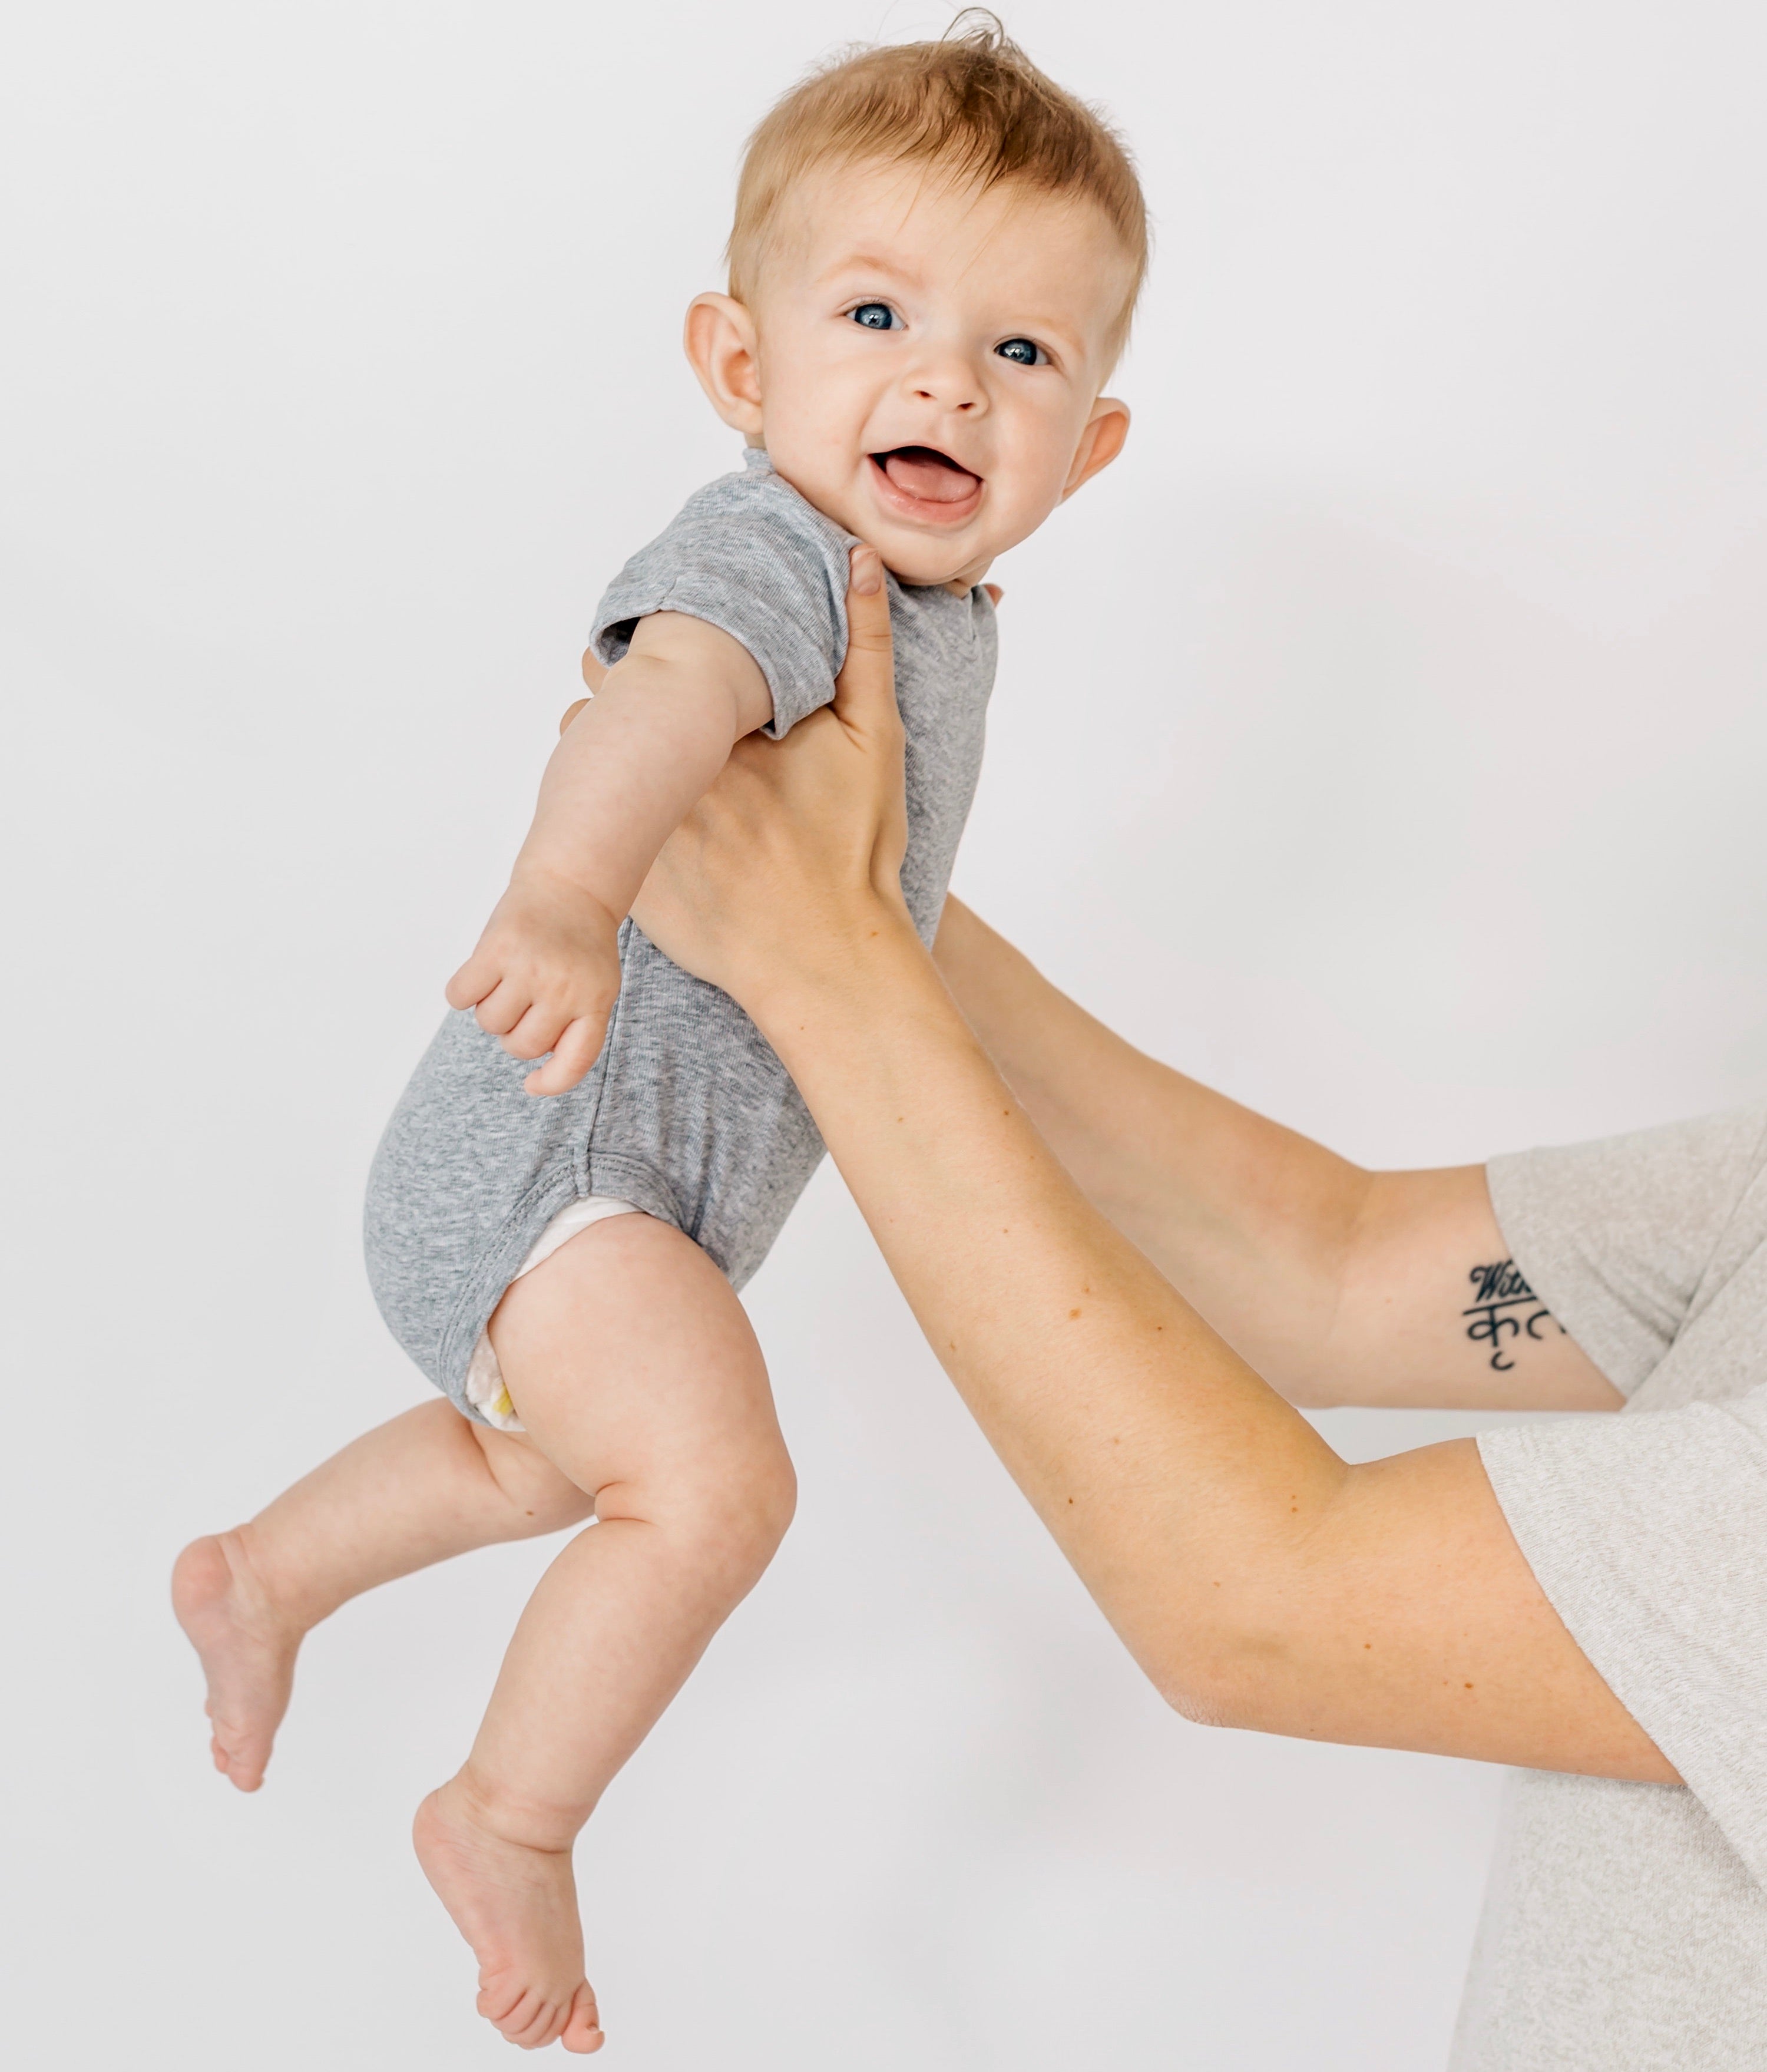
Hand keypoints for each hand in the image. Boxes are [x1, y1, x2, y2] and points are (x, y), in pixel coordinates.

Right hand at [444, 869, 621, 1094]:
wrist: (571, 885)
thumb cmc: (578, 947)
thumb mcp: (595, 987)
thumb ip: (573, 1028)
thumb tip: (537, 1074)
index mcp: (595, 1002)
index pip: (573, 1063)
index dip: (550, 1083)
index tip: (532, 1084)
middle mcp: (564, 988)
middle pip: (519, 1046)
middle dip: (514, 1033)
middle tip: (523, 1001)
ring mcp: (530, 968)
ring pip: (489, 1023)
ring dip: (490, 1009)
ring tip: (507, 980)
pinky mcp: (496, 948)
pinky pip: (460, 997)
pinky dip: (462, 992)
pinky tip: (480, 973)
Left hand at [629, 545, 910, 1019]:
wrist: (827, 959)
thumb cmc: (856, 852)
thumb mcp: (876, 741)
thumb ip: (865, 646)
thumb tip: (854, 557)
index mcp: (720, 728)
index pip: (649, 659)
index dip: (650, 650)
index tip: (663, 652)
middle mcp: (668, 773)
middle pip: (605, 704)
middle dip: (622, 700)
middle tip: (653, 711)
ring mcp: (638, 827)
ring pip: (586, 762)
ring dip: (606, 756)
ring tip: (645, 767)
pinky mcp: (624, 879)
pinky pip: (581, 826)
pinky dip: (600, 815)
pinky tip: (639, 822)